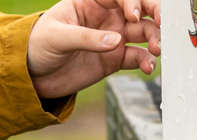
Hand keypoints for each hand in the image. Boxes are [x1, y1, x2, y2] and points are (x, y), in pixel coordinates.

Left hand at [27, 0, 160, 98]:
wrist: (33, 75)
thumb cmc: (38, 46)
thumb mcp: (57, 37)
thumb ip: (86, 38)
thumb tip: (116, 41)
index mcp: (91, 1)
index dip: (132, 1)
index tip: (134, 16)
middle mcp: (107, 17)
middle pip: (140, 9)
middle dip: (155, 14)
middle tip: (163, 24)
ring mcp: (114, 38)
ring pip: (144, 32)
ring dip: (155, 39)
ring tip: (157, 49)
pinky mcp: (115, 59)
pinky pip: (137, 57)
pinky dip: (146, 61)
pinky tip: (148, 67)